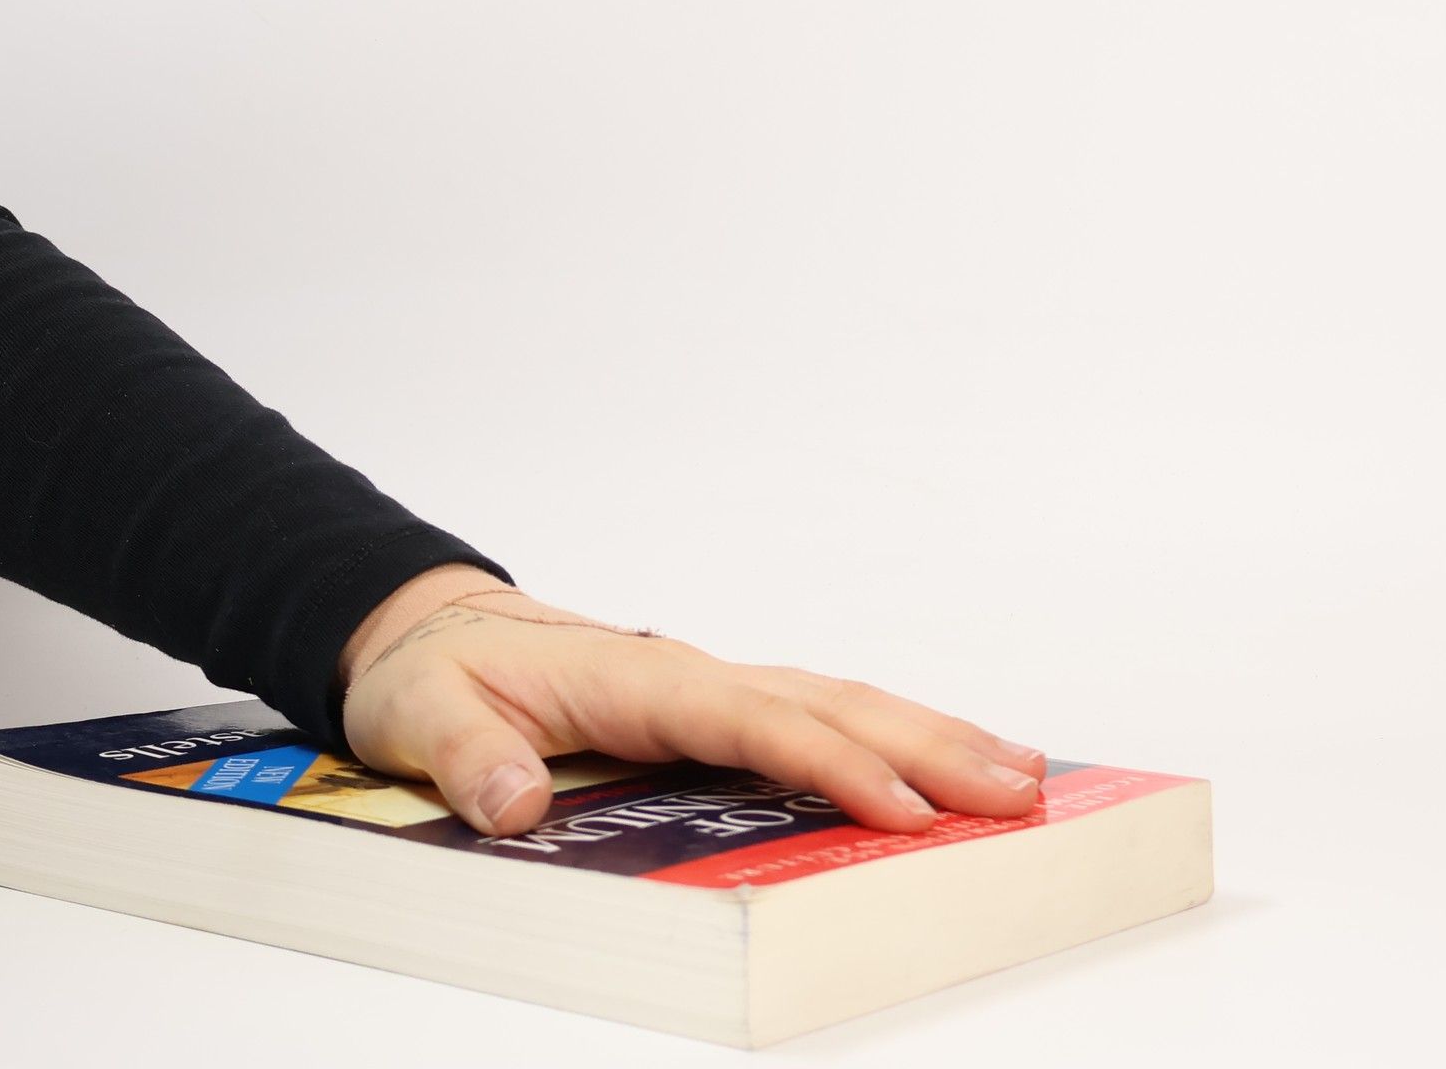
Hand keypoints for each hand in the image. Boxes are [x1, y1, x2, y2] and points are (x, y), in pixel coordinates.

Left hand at [337, 565, 1048, 838]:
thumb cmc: (436, 674)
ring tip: (1020, 771)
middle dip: (929, 745)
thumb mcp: (423, 715)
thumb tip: (521, 803)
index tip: (903, 811)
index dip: (833, 766)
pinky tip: (935, 765)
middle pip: (831, 703)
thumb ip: (472, 757)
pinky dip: (888, 735)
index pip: (754, 722)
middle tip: (1021, 786)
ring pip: (840, 702)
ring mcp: (711, 687)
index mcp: (638, 679)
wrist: (437, 633)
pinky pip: (817, 717)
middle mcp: (692, 675)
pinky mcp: (714, 708)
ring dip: (930, 734)